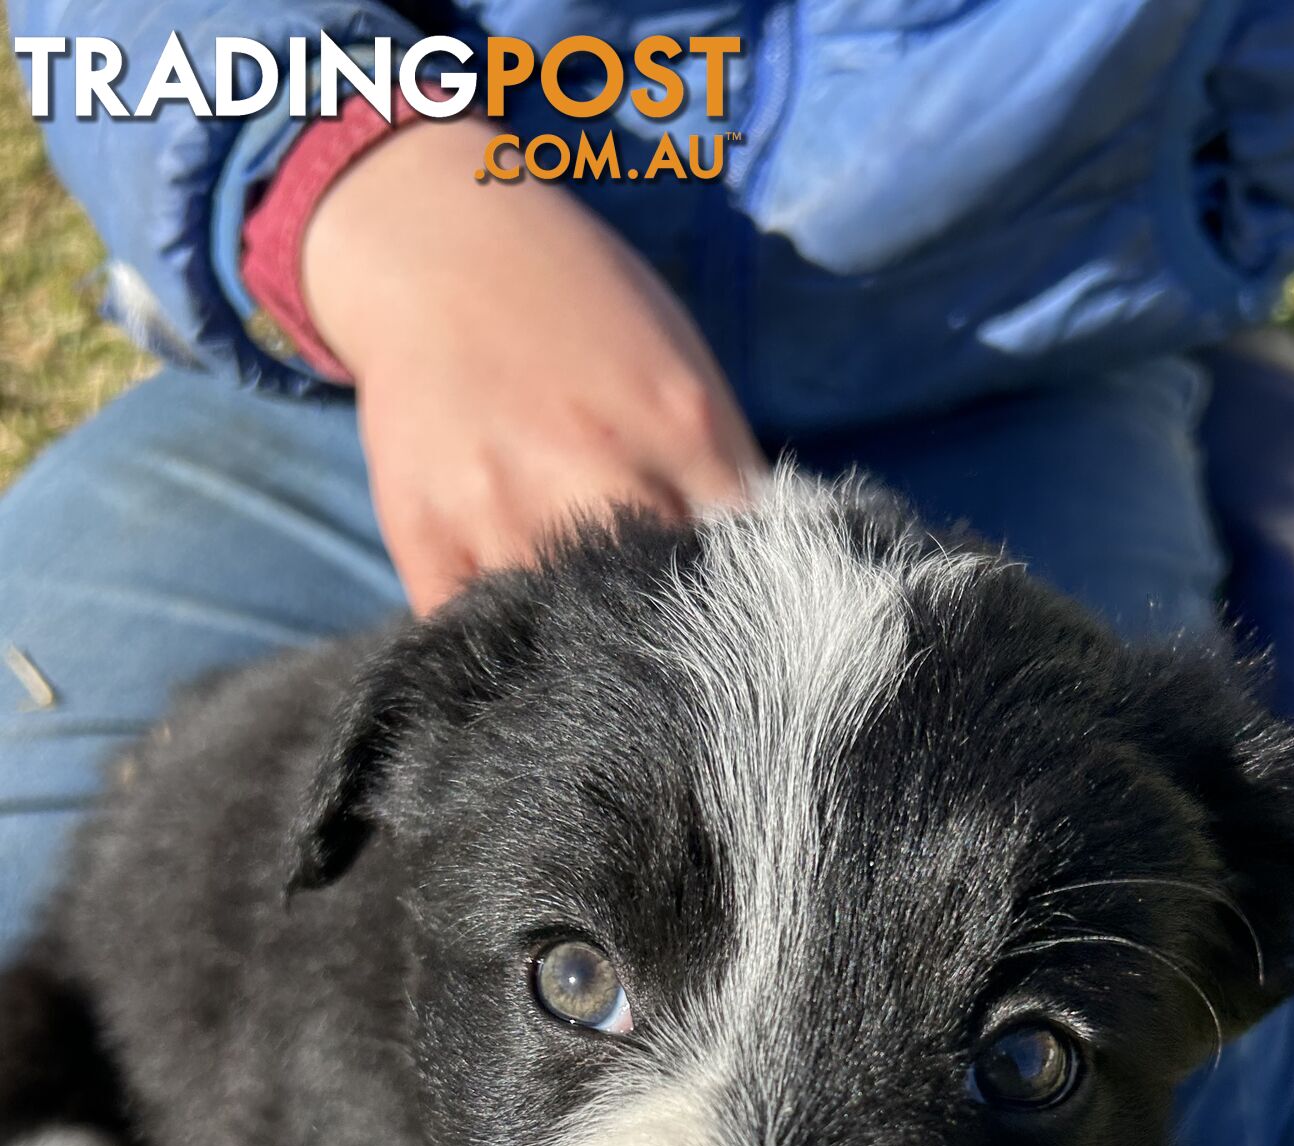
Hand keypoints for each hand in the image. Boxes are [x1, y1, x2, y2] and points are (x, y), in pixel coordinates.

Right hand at [302, 118, 765, 611]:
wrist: (435, 247)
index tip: (730, 631)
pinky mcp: (424, 536)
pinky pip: (466, 637)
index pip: (744, 574)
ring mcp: (502, 512)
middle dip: (661, 639)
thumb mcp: (687, 373)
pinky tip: (511, 634)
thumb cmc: (582, 309)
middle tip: (650, 643)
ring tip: (576, 639)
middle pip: (657, 619)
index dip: (741, 612)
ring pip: (562, 644)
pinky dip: (495, 653)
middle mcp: (594, 476)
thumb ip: (734, 476)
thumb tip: (778, 578)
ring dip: (576, 658)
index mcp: (683, 433)